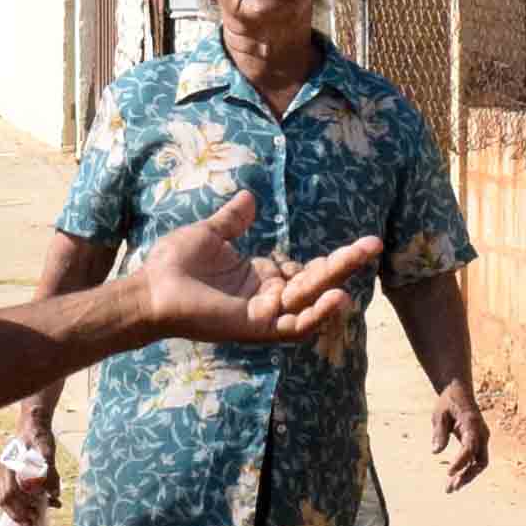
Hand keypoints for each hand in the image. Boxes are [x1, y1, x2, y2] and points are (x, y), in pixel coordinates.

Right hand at [0, 422, 57, 520]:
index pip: (8, 495)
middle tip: (37, 518)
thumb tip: (55, 494)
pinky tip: (51, 500)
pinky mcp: (16, 475)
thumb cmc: (38, 434)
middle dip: (21, 512)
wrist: (33, 423)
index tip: (33, 515)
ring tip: (46, 509)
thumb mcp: (46, 450)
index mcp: (8, 466)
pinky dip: (33, 499)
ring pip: (13, 498)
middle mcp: (4, 471)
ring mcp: (8, 474)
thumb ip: (50, 472)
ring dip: (27, 507)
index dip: (19, 509)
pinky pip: (20, 492)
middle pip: (6, 500)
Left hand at [129, 192, 381, 348]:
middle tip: (374, 243)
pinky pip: (294, 325)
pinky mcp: (257, 327)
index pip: (306, 269)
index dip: (331, 257)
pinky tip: (337, 297)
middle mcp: (268, 296)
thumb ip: (233, 220)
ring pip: (311, 301)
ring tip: (362, 259)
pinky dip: (316, 314)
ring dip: (337, 283)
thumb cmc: (174, 265)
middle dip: (345, 263)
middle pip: (316, 281)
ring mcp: (265, 314)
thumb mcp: (210, 233)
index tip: (359, 242)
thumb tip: (251, 198)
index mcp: (262, 276)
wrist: (151, 289)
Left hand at [429, 383, 488, 489]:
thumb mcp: (439, 414)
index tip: (449, 473)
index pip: (470, 447)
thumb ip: (439, 432)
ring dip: (467, 477)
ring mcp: (482, 439)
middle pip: (480, 461)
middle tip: (451, 488)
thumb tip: (435, 452)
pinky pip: (475, 460)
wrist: (459, 392)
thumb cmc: (448, 402)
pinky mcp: (478, 443)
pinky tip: (453, 480)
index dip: (461, 461)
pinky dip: (466, 471)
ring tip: (450, 489)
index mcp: (472, 424)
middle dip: (467, 476)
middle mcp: (481, 433)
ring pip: (479, 464)